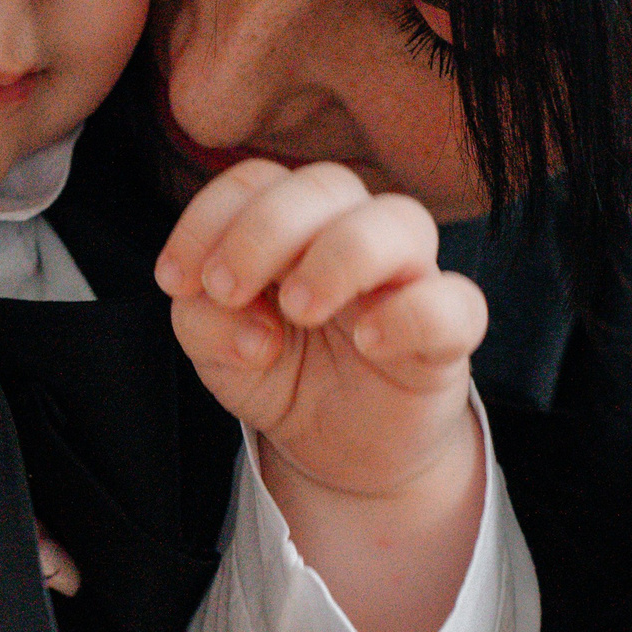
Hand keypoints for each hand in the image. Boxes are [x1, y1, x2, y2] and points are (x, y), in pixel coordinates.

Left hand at [155, 160, 489, 631]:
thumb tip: (241, 315)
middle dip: (264, 230)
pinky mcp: (448, 334)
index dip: (210, 218)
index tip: (175, 280)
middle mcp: (353, 233)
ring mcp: (407, 278)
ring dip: (338, 254)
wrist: (338, 449)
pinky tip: (368, 341)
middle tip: (229, 289)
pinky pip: (455, 303)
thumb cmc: (280, 372)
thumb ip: (204, 318)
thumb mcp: (217, 349)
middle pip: (325, 185)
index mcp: (294, 224)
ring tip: (297, 308)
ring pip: (399, 219)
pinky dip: (410, 314)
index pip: (258, 181)